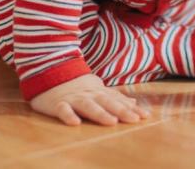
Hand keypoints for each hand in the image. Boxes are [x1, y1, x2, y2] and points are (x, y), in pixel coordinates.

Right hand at [30, 74, 150, 126]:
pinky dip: (68, 115)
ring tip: (112, 122)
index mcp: (98, 92)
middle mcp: (88, 95)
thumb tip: (135, 102)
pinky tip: (74, 123)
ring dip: (100, 113)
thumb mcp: (97, 88)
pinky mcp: (57, 103)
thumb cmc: (76, 85)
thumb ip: (115, 96)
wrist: (48, 71)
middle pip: (106, 102)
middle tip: (135, 119)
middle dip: (121, 111)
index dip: (131, 108)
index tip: (145, 116)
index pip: (117, 100)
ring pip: (87, 106)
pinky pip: (63, 110)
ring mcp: (73, 98)